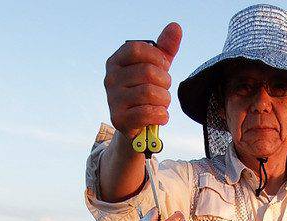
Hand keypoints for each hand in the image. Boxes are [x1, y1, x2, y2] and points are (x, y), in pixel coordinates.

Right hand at [104, 22, 181, 141]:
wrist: (135, 127)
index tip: (163, 68)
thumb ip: (165, 49)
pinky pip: (148, 113)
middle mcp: (110, 78)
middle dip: (165, 83)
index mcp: (116, 61)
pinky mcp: (119, 119)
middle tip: (164, 91)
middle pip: (148, 72)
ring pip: (150, 92)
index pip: (139, 49)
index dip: (158, 59)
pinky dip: (161, 115)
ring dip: (164, 100)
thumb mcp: (156, 69)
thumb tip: (175, 27)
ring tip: (162, 104)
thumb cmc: (145, 94)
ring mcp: (113, 99)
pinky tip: (160, 116)